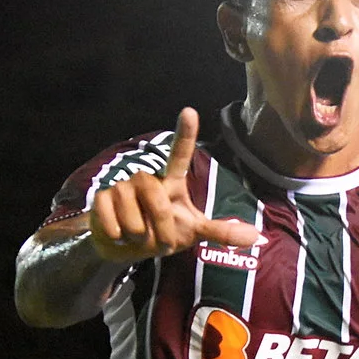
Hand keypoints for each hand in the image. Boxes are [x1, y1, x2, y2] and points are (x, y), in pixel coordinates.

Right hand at [89, 108, 261, 262]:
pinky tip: (117, 234)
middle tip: (159, 242)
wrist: (124, 248)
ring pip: (135, 220)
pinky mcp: (101, 198)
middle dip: (162, 232)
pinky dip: (119, 238)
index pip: (180, 155)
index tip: (189, 111)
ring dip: (140, 238)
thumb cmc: (162, 233)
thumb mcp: (193, 232)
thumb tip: (256, 236)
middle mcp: (146, 178)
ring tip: (137, 236)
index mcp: (170, 181)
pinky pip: (114, 224)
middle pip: (158, 202)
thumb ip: (221, 232)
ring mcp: (122, 186)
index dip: (184, 134)